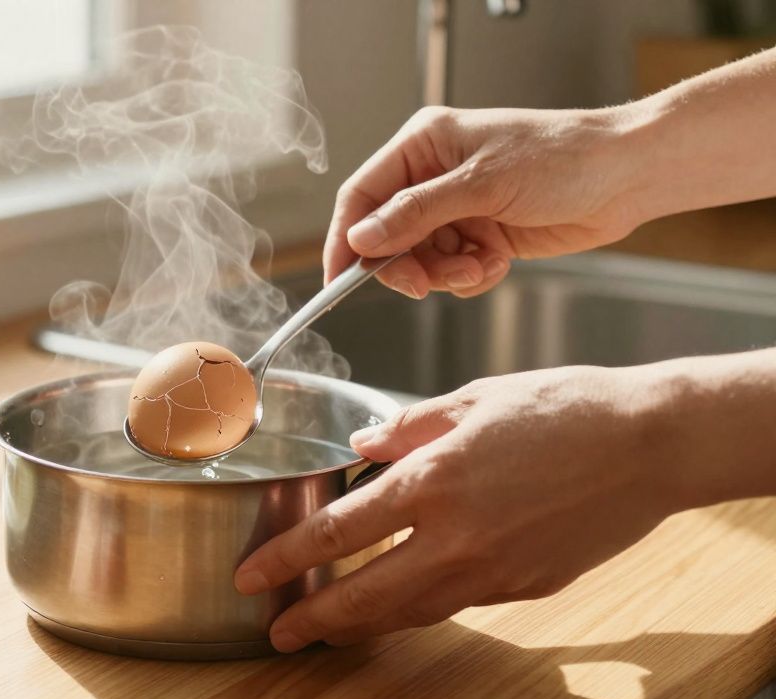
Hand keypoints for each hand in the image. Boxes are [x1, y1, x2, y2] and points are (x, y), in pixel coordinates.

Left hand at [234, 365, 690, 651]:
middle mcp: (455, 536)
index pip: (335, 534)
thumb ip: (407, 427)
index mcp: (431, 480)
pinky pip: (457, 603)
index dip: (284, 560)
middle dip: (312, 619)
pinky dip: (419, 609)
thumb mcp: (473, 398)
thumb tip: (361, 445)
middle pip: (364, 595)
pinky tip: (401, 605)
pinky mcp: (524, 587)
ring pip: (409, 611)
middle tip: (277, 632)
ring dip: (361, 625)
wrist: (650, 444)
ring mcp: (492, 570)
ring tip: (327, 631)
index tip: (251, 577)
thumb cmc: (565, 408)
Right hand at [324, 105, 644, 298]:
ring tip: (479, 265)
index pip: (362, 196)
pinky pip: (451, 270)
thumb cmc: (565, 158)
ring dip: (444, 274)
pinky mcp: (480, 235)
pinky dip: (469, 276)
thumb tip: (363, 236)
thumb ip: (416, 213)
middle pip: (387, 236)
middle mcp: (433, 176)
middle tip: (425, 284)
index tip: (340, 278)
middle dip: (406, 265)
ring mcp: (457, 207)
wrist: (628, 177)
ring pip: (419, 260)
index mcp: (423, 145)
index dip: (347, 239)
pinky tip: (496, 262)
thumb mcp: (482, 184)